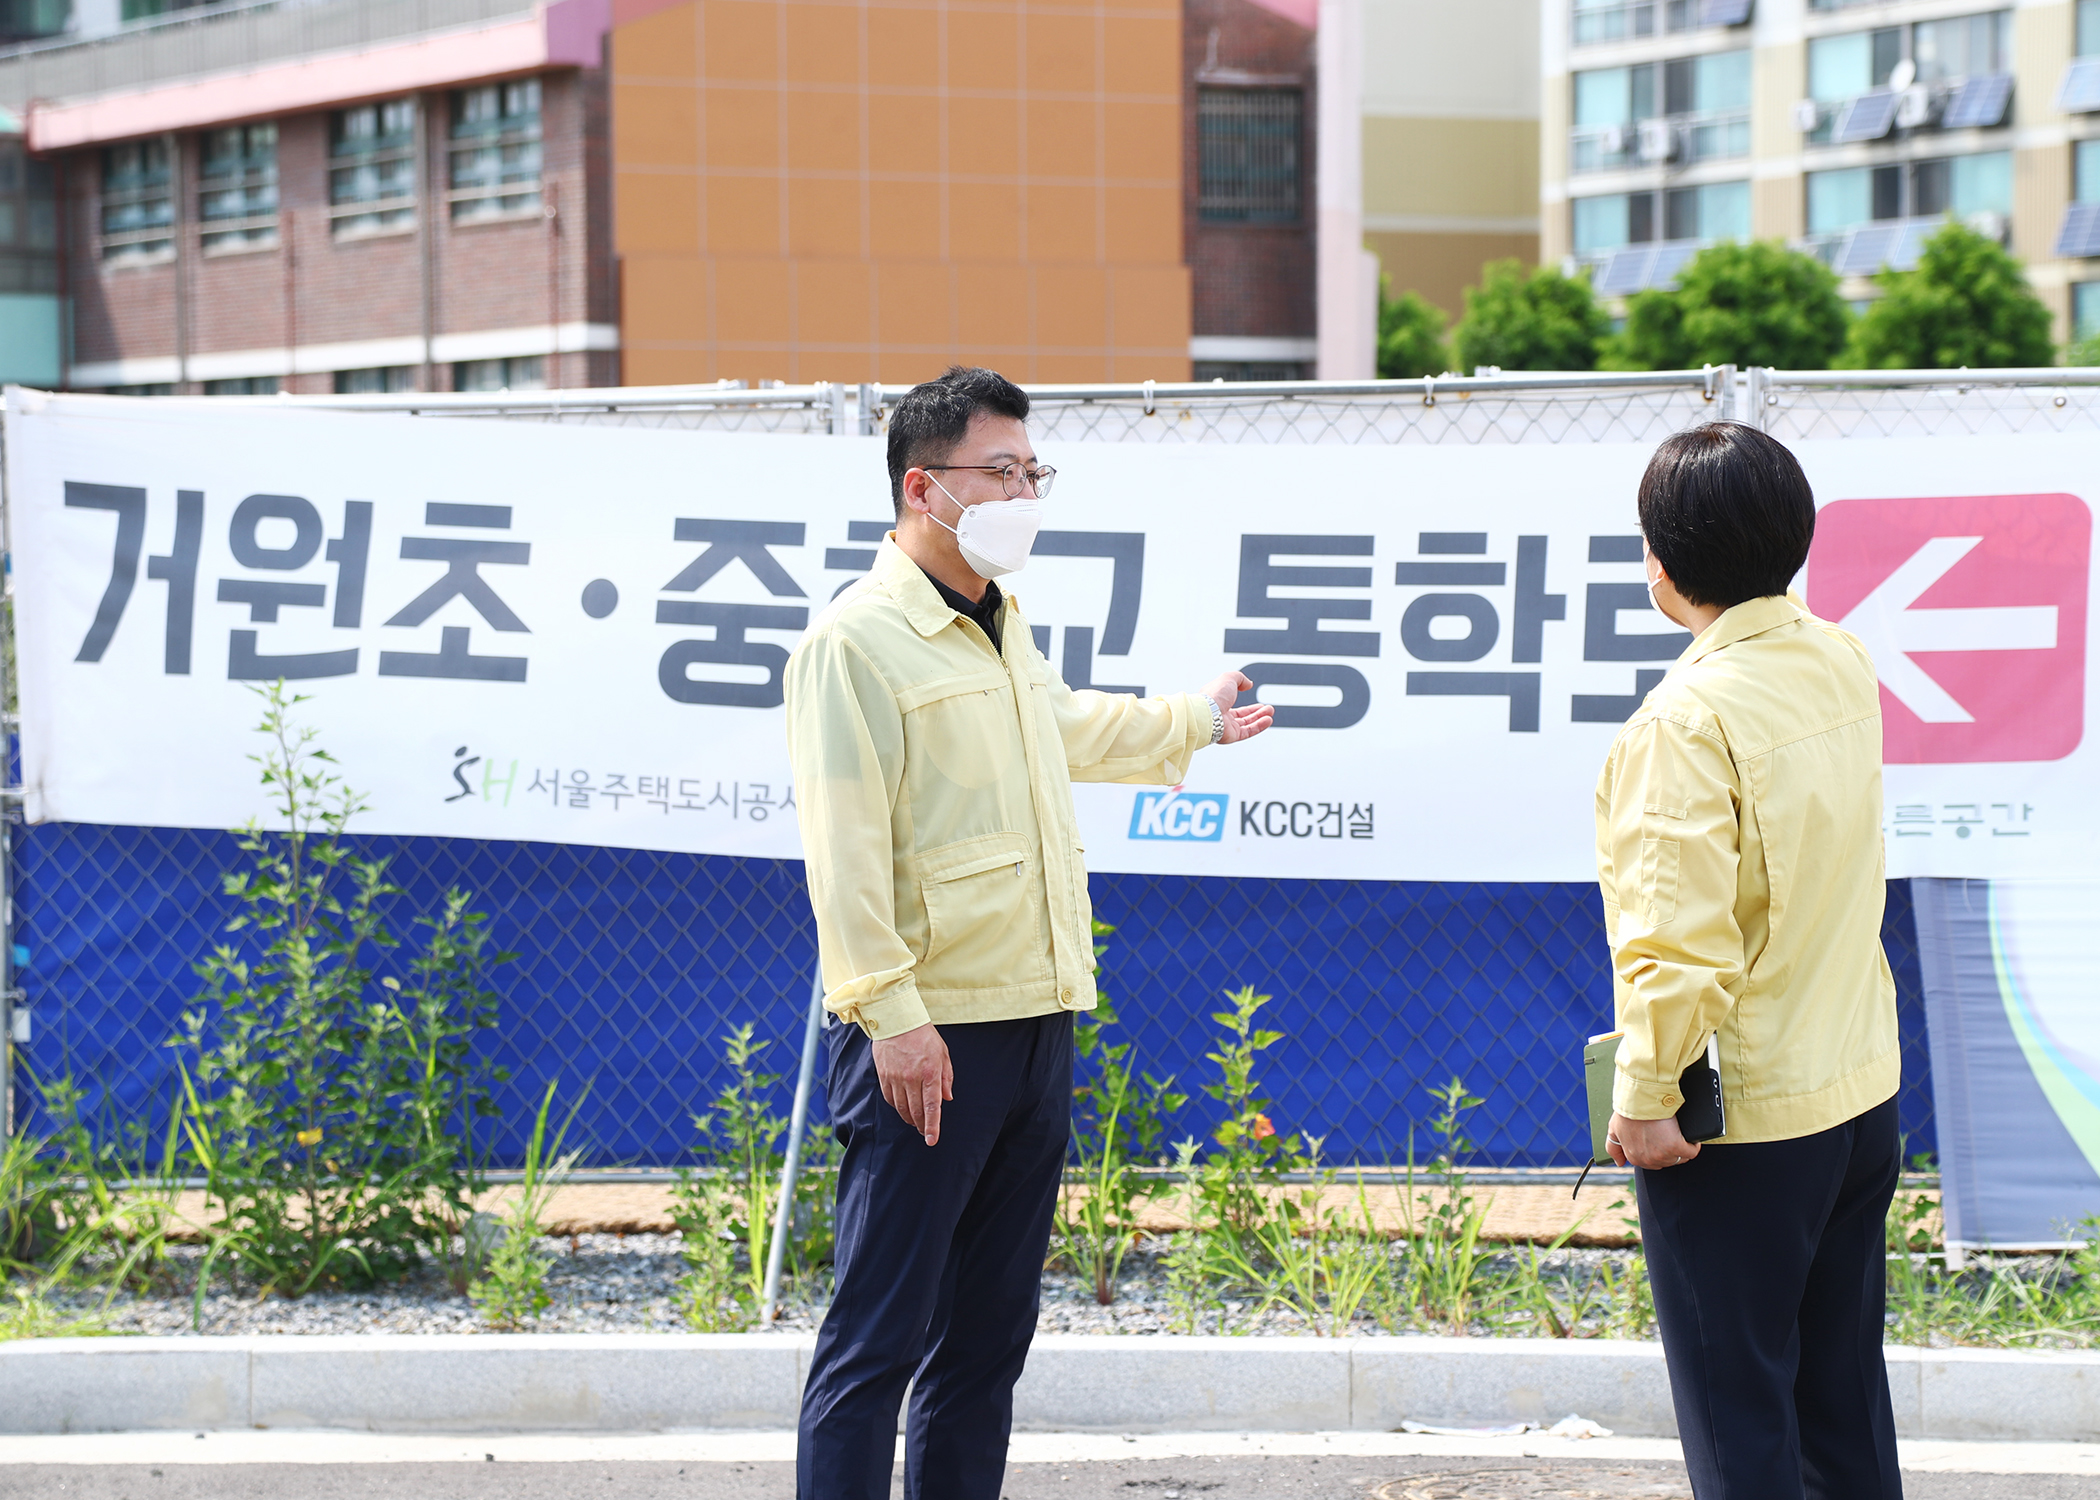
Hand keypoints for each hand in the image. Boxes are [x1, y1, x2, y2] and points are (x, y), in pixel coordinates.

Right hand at [873, 1022, 952, 1145]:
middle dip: (922, 1125)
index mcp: (930, 1072)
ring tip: (915, 1123)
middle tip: (926, 1132)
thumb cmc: (923, 1035)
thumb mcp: (942, 1053)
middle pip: (916, 1111)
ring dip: (909, 1119)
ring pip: (902, 1108)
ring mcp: (895, 1078)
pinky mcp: (883, 1076)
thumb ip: (946, 1077)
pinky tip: (903, 1108)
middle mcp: (912, 1078)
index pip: (932, 1106)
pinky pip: (890, 1099)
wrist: (897, 1020)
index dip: (933, 1126)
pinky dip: (897, 1107)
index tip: (932, 1140)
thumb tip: (947, 1098)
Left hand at [1202, 670, 1275, 744]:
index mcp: (1217, 702)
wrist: (1207, 714)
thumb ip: (1240, 678)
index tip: (1257, 702)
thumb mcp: (1229, 678)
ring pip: (1246, 723)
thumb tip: (1248, 684)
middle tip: (1268, 708)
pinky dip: (1259, 726)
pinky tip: (1268, 720)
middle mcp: (1221, 715)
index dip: (1246, 703)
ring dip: (1260, 718)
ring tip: (1270, 712)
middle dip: (1257, 712)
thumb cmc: (1214, 696)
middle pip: (1242, 715)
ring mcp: (1226, 726)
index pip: (1234, 704)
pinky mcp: (1231, 735)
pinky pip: (1248, 731)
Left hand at [1606, 1111, 1699, 1170]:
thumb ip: (1614, 1149)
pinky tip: (1688, 1136)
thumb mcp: (1614, 1130)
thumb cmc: (1628, 1110)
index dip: (1658, 1151)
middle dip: (1670, 1150)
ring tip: (1676, 1132)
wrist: (1640, 1098)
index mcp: (1634, 1158)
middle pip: (1668, 1162)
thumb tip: (1619, 1163)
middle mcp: (1648, 1160)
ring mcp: (1662, 1154)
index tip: (1660, 1139)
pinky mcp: (1676, 1146)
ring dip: (1682, 1147)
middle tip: (1667, 1133)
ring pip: (1681, 1157)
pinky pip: (1692, 1151)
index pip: (1653, 1164)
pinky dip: (1693, 1144)